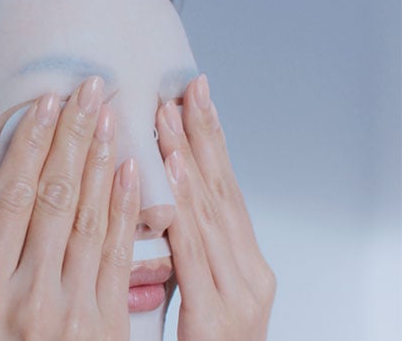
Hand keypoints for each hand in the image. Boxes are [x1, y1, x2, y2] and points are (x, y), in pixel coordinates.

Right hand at [0, 76, 138, 340]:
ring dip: (103, 158)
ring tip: (112, 112)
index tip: (44, 103)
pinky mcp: (107, 327)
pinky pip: (119, 257)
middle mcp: (27, 293)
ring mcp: (72, 311)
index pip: (11, 197)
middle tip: (88, 87)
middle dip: (73, 134)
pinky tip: (131, 171)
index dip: (30, 145)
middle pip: (54, 195)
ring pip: (90, 217)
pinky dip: (126, 209)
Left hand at [157, 75, 275, 340]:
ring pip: (211, 211)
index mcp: (242, 268)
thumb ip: (184, 260)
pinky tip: (175, 167)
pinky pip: (196, 250)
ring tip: (172, 110)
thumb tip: (154, 217)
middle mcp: (249, 274)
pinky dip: (186, 204)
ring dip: (190, 155)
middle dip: (204, 135)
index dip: (208, 144)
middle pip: (223, 191)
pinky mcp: (219, 316)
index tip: (192, 101)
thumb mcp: (198, 299)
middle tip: (188, 86)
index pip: (224, 194)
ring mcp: (239, 293)